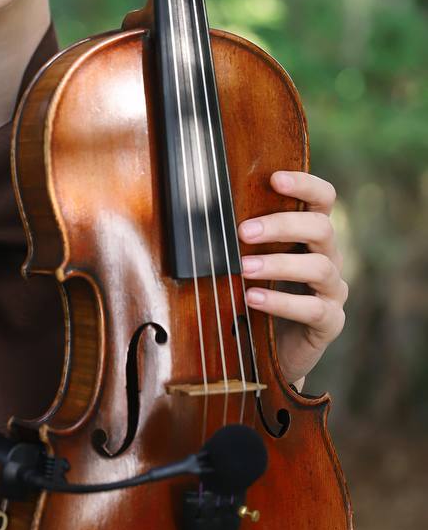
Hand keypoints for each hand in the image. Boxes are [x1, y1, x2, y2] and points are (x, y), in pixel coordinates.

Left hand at [238, 170, 347, 386]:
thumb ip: (238, 236)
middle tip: (244, 231)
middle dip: (282, 225)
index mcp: (310, 235)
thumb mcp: (245, 260)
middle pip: (321, 228)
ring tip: (244, 268)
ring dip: (278, 264)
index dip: (305, 184)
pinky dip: (281, 302)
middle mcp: (328, 257)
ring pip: (319, 267)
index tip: (274, 179)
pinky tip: (253, 298)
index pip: (322, 199)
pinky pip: (313, 308)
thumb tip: (197, 206)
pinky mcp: (329, 321)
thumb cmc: (253, 294)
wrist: (266, 350)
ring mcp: (332, 290)